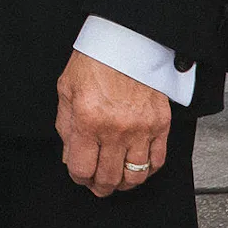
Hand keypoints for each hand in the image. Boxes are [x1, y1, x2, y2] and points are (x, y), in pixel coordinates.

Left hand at [56, 50, 169, 197]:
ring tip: (117, 179)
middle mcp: (115, 129)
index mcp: (87, 120)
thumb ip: (66, 127)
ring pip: (134, 175)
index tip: (79, 174)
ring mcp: (140, 128)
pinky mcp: (160, 124)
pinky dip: (146, 170)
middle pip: (107, 178)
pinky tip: (137, 167)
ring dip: (123, 183)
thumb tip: (69, 156)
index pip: (81, 168)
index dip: (78, 178)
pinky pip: (156, 161)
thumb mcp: (66, 90)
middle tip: (97, 184)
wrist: (126, 40)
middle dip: (99, 186)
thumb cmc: (95, 60)